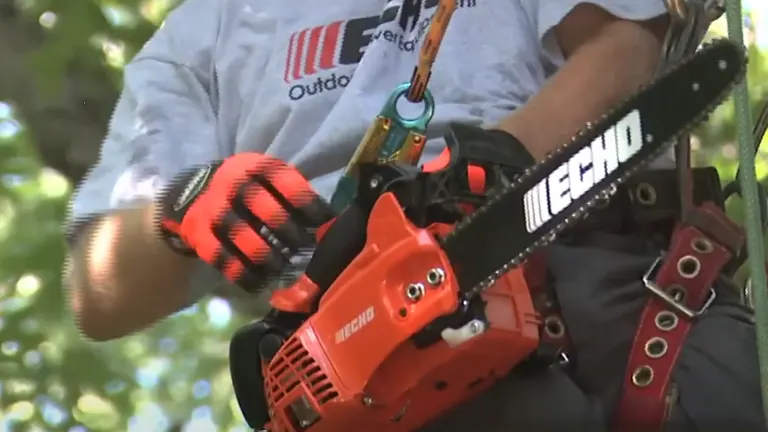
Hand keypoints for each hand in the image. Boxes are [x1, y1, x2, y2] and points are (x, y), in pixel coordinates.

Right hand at [157, 153, 333, 289]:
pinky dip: (241, 273)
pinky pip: (220, 257)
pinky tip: (259, 283)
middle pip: (261, 204)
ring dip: (265, 253)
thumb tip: (328, 222)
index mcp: (253, 165)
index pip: (283, 178)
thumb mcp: (265, 180)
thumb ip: (292, 195)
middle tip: (303, 246)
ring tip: (281, 266)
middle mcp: (230, 183)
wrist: (193, 193)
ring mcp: (212, 208)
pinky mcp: (198, 233)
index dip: (306, 200)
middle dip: (286, 228)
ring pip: (240, 233)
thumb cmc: (246, 190)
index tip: (324, 220)